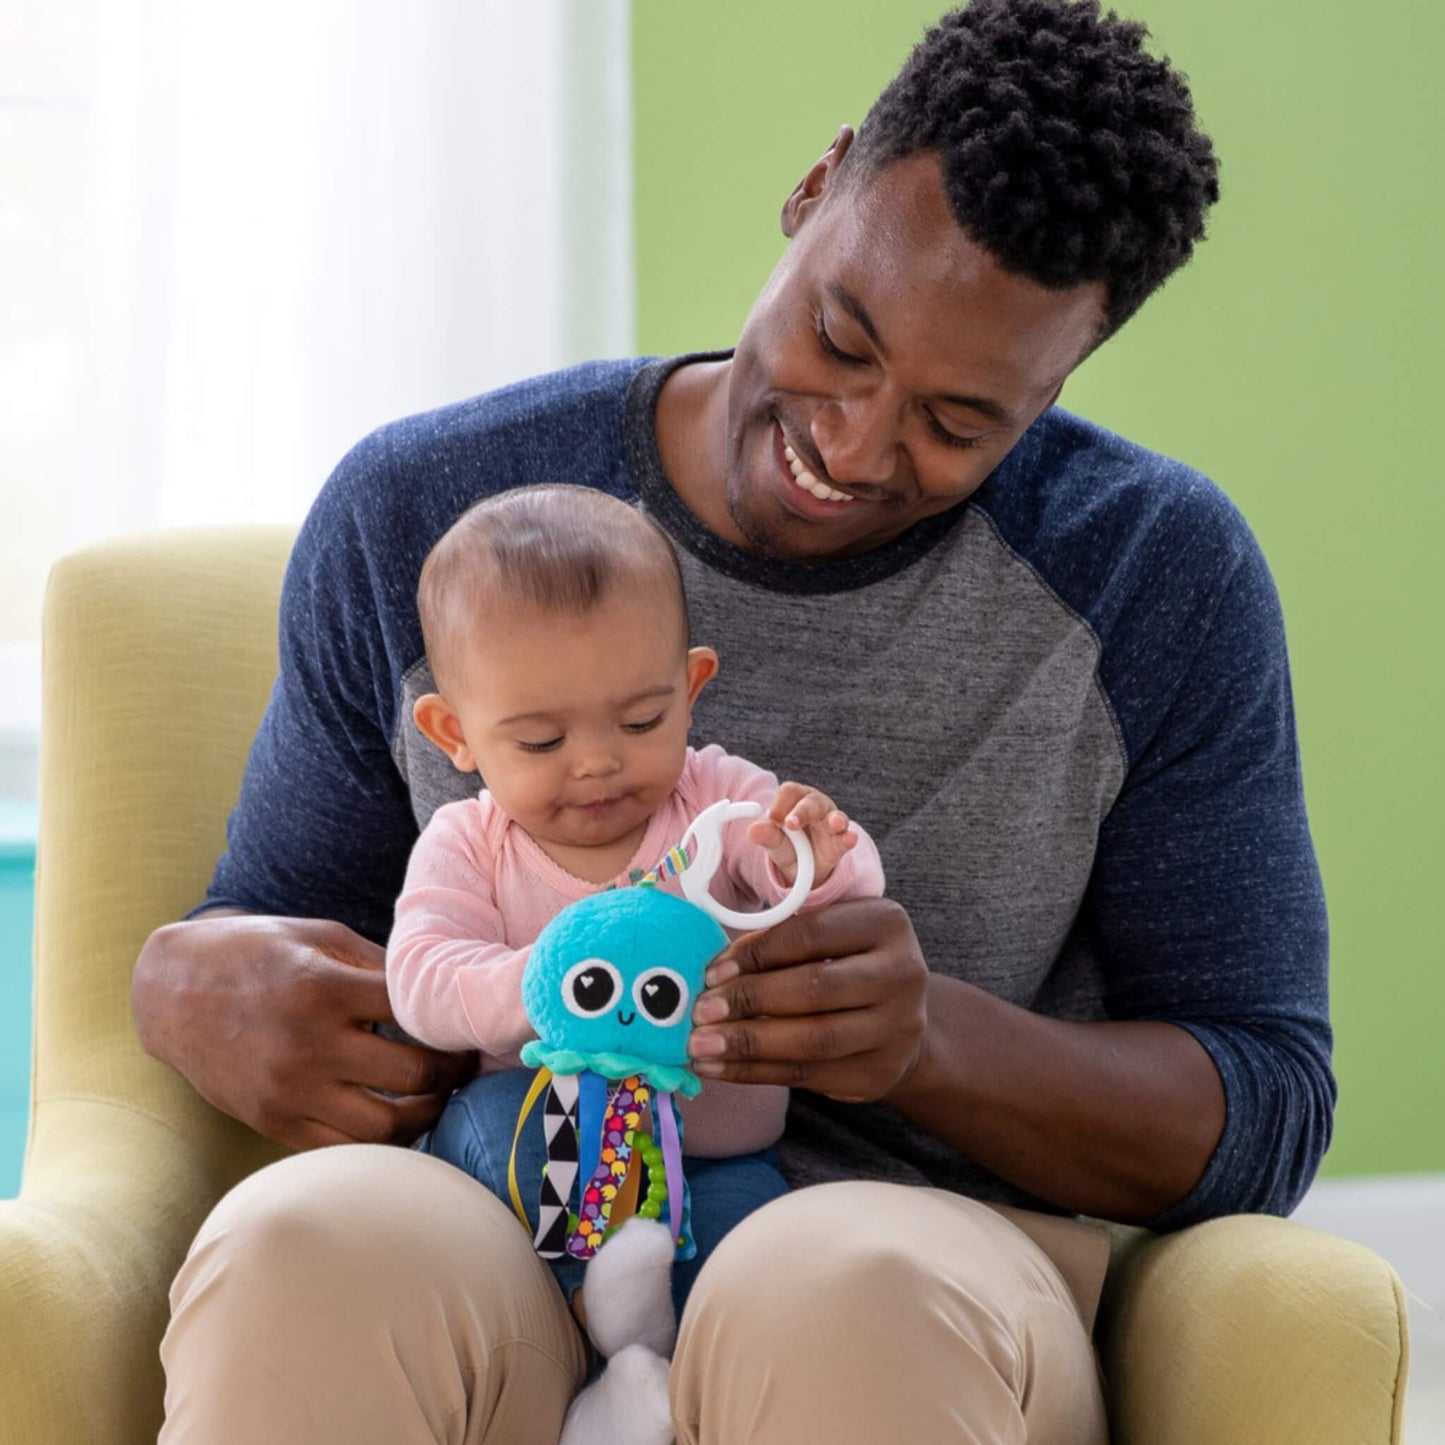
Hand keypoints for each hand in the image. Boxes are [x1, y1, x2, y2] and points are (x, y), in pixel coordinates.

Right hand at [132, 912, 476, 1148]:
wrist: (173, 991)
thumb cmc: (258, 952)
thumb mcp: (320, 936)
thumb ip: (380, 964)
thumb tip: (438, 992)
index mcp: (324, 989)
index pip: (417, 1014)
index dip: (454, 1021)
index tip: (470, 1023)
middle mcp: (307, 1045)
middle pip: (413, 1075)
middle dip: (453, 1072)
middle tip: (467, 1064)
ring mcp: (288, 1091)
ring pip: (385, 1127)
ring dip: (426, 1114)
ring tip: (437, 1095)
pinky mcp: (272, 1122)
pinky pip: (343, 1149)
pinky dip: (380, 1141)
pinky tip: (397, 1117)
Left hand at [687, 897, 927, 1103]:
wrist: (900, 1022)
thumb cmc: (846, 966)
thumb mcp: (829, 936)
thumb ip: (781, 941)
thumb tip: (714, 970)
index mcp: (885, 924)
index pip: (811, 934)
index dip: (757, 952)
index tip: (712, 972)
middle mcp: (902, 974)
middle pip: (814, 988)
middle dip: (749, 1000)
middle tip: (699, 1011)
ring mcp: (897, 1029)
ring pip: (812, 1040)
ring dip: (747, 1044)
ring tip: (699, 1045)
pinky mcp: (879, 1073)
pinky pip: (808, 1075)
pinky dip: (755, 1072)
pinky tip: (719, 1068)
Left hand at [746, 781, 858, 886]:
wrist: (805, 868)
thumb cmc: (789, 845)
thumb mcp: (775, 842)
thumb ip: (767, 836)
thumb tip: (753, 830)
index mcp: (795, 800)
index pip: (789, 792)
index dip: (780, 803)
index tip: (772, 819)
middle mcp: (816, 807)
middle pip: (811, 802)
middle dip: (802, 812)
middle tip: (791, 824)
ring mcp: (831, 823)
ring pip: (835, 817)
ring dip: (835, 820)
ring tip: (834, 824)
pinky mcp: (841, 842)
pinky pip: (845, 838)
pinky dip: (848, 838)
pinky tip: (849, 838)